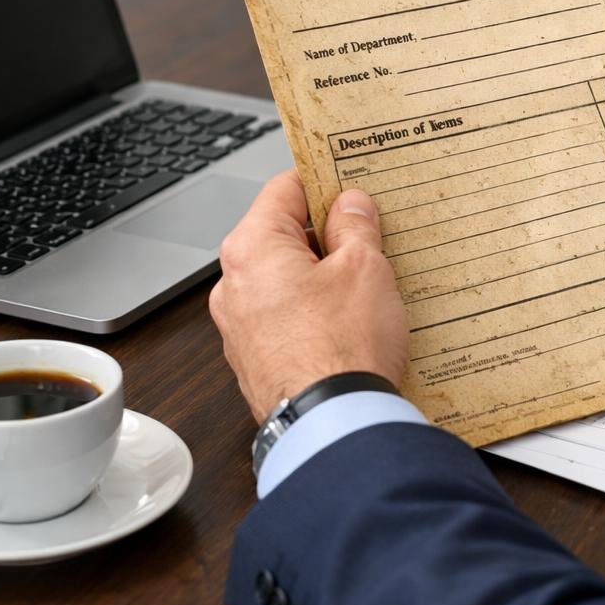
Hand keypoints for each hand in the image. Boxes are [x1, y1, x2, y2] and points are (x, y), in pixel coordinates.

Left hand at [209, 169, 408, 422]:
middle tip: (370, 234)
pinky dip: (315, 312)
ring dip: (323, 275)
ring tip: (368, 282)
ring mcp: (240, 328)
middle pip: (282, 236)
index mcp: (252, 249)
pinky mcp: (256, 361)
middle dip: (327, 233)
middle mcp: (234, 286)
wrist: (333, 424)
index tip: (350, 182)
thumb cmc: (343, 347)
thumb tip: (349, 206)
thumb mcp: (364, 268)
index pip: (284, 189)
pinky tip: (351, 321)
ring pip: (285, 280)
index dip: (322, 180)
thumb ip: (355, 227)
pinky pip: (286, 318)